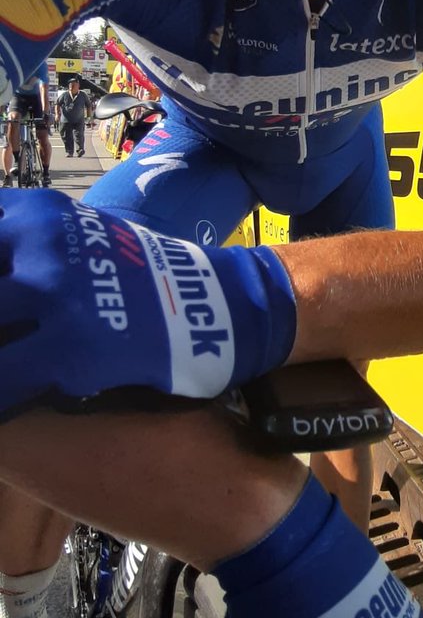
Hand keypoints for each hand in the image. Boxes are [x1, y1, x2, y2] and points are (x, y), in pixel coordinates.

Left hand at [0, 191, 296, 417]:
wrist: (208, 304)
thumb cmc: (129, 278)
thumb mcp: (70, 237)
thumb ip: (16, 247)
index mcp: (31, 213)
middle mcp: (37, 243)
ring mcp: (55, 292)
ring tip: (3, 366)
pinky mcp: (72, 346)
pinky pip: (3, 383)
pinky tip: (5, 404)